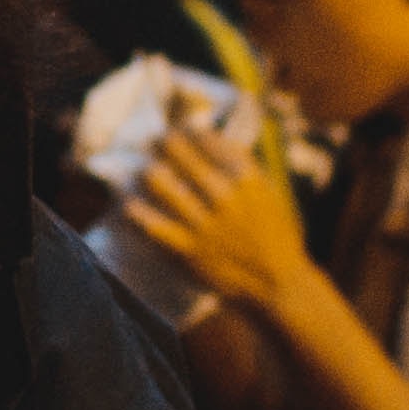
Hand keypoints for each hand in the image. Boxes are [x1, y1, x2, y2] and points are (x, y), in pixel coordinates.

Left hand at [116, 121, 316, 326]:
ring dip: (151, 171)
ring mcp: (207, 224)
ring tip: (146, 166)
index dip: (193, 131)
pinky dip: (140, 214)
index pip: (212, 143)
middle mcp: (226, 199)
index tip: (184, 128)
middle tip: (157, 139)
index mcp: (249, 181)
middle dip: (167, 143)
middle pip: (186, 159)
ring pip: (167, 187)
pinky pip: (158, 226)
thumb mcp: (271, 193)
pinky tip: (129, 204)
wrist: (278, 282)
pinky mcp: (192, 249)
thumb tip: (218, 140)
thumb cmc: (277, 234)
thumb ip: (246, 168)